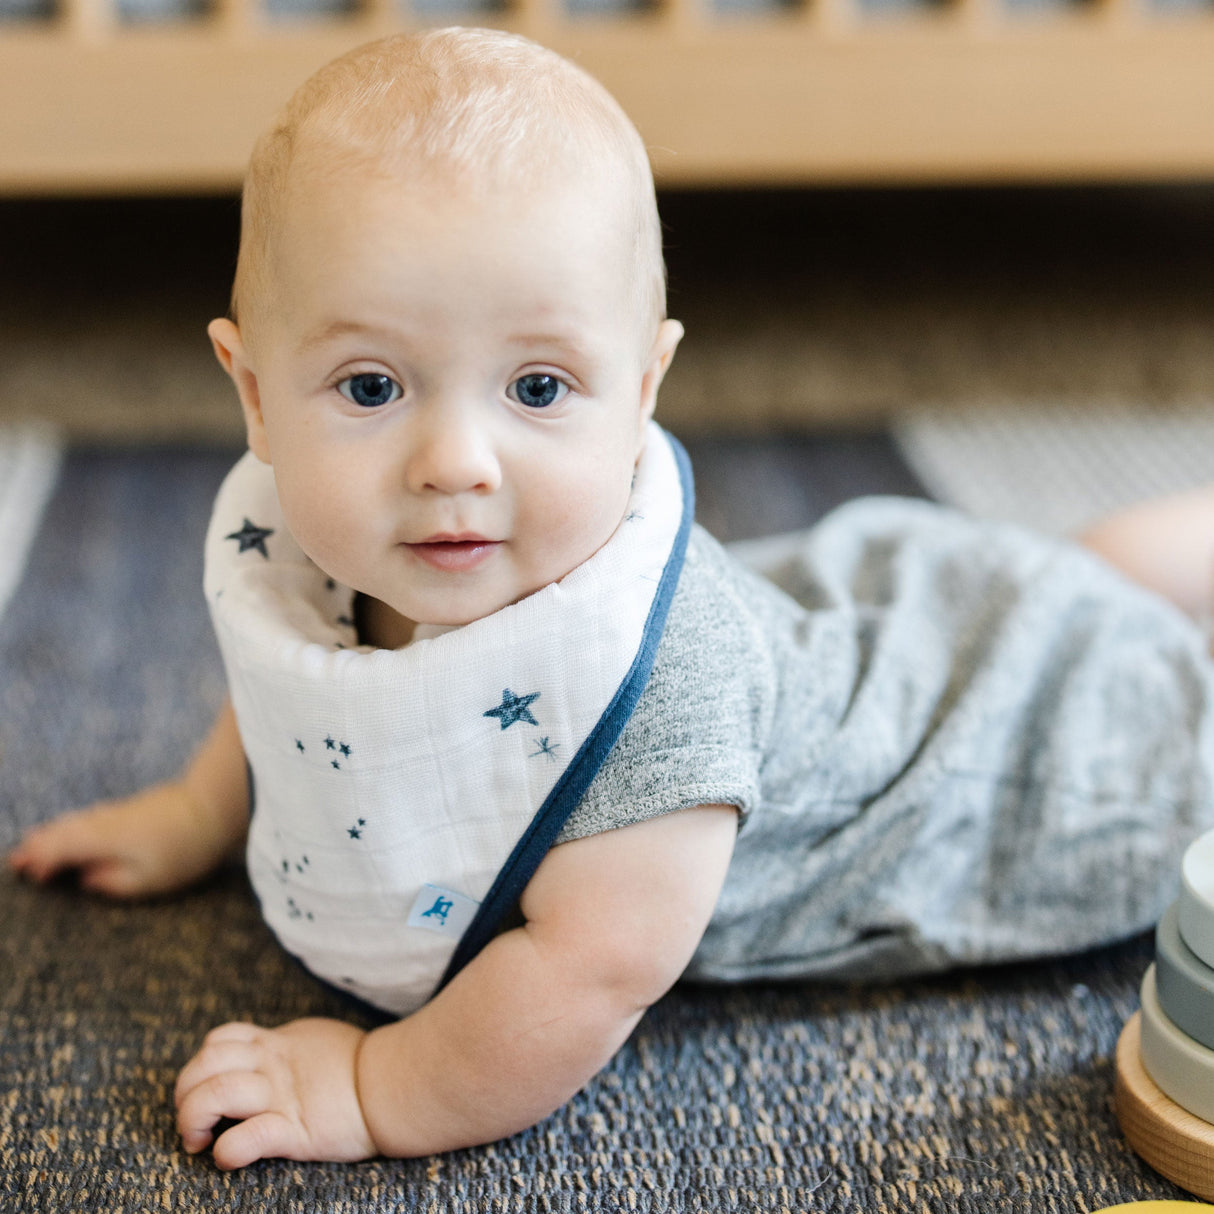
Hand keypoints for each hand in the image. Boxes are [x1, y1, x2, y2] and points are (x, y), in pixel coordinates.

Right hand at [8, 780, 239, 898]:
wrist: (214, 805)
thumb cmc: (184, 848)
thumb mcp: (149, 880)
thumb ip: (112, 883)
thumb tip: (86, 880)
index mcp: (101, 840)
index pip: (61, 849)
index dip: (42, 862)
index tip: (27, 874)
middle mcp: (104, 821)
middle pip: (63, 832)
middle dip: (40, 845)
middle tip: (17, 859)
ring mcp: (119, 811)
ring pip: (78, 821)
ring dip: (54, 832)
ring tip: (35, 843)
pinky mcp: (134, 807)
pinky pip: (92, 816)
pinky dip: (75, 824)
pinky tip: (76, 828)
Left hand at [175, 1019, 376, 1167]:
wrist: (398, 1083)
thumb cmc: (362, 1065)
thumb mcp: (316, 1039)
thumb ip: (287, 1045)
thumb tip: (268, 1050)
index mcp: (277, 1043)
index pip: (219, 1040)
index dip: (200, 1064)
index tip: (204, 1089)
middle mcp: (272, 1066)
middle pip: (204, 1065)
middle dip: (183, 1093)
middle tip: (191, 1121)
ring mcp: (281, 1096)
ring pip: (214, 1095)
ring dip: (192, 1120)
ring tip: (197, 1140)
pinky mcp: (295, 1131)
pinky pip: (246, 1138)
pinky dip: (227, 1151)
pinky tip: (228, 1156)